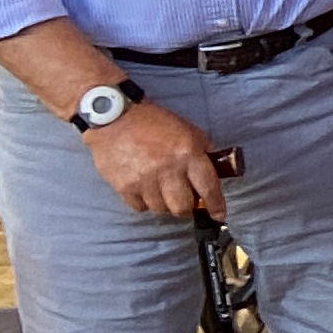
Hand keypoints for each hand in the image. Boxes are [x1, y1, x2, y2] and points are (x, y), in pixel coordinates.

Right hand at [88, 98, 228, 218]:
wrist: (113, 117)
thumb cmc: (153, 122)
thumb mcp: (187, 130)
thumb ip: (202, 151)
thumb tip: (216, 171)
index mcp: (188, 154)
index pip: (208, 187)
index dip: (216, 205)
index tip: (219, 215)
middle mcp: (168, 170)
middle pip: (182, 207)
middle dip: (186, 208)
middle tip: (184, 200)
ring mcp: (144, 181)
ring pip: (161, 209)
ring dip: (164, 204)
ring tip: (161, 190)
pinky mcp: (124, 187)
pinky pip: (140, 207)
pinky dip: (144, 202)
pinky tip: (144, 189)